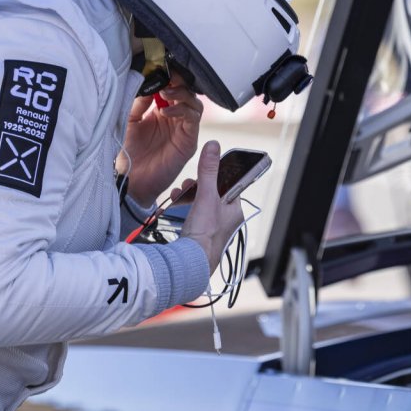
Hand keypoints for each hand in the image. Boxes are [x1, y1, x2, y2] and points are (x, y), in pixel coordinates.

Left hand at [120, 75, 202, 207]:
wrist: (132, 180)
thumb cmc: (129, 153)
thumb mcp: (130, 120)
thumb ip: (140, 102)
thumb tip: (150, 82)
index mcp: (161, 112)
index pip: (172, 89)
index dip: (169, 78)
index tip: (160, 69)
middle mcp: (175, 119)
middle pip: (187, 93)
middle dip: (178, 82)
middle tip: (166, 78)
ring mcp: (183, 129)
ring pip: (195, 103)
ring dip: (182, 94)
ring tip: (166, 93)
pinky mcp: (189, 141)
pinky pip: (193, 119)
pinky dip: (182, 111)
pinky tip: (166, 112)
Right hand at [181, 141, 244, 271]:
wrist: (190, 264)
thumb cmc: (204, 234)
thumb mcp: (207, 196)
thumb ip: (209, 171)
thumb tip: (213, 146)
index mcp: (235, 210)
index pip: (229, 185)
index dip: (215, 176)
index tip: (203, 172)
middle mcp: (227, 220)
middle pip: (213, 194)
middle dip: (197, 186)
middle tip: (187, 185)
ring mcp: (214, 229)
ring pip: (202, 204)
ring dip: (189, 197)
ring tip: (178, 195)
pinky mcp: (201, 236)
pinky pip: (194, 216)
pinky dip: (185, 209)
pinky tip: (176, 207)